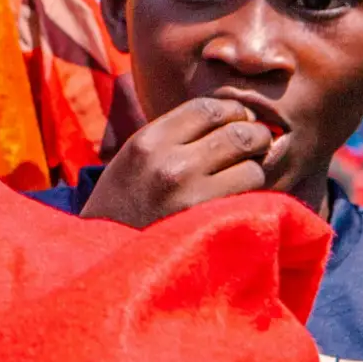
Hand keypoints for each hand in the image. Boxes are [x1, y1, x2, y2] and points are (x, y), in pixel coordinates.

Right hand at [83, 96, 284, 227]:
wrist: (106, 254)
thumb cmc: (126, 201)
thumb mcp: (135, 156)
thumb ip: (176, 134)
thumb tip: (236, 116)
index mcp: (148, 142)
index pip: (209, 108)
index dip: (233, 111)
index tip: (238, 121)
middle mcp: (170, 165)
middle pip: (239, 133)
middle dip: (255, 136)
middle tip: (254, 147)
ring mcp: (191, 197)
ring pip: (253, 166)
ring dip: (254, 170)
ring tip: (241, 177)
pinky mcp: (209, 224)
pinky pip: (252, 197)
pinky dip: (252, 196)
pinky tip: (238, 199)